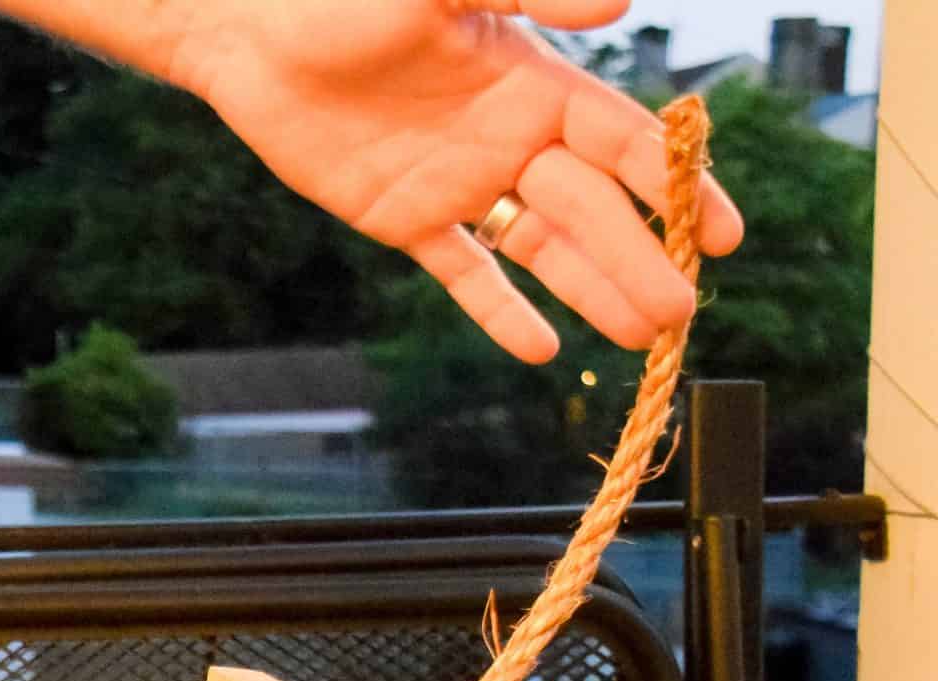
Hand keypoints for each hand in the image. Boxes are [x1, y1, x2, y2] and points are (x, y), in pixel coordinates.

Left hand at [164, 0, 743, 362]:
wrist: (253, 32)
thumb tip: (619, 3)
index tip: (722, 232)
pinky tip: (542, 350)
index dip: (676, 185)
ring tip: (639, 337)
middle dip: (641, 256)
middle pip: (592, 207)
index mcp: (535, 82)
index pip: (624, 141)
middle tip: (682, 312)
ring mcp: (460, 182)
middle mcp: (510, 137)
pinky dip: (499, 310)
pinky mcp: (405, 219)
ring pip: (541, 247)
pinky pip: (463, 273)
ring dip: (591, 290)